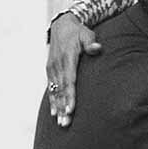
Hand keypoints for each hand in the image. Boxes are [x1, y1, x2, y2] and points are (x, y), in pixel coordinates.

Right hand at [47, 12, 101, 126]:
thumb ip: (91, 42)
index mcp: (67, 58)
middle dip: (63, 107)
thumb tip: (97, 48)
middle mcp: (57, 66)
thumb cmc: (78, 32)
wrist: (61, 25)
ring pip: (55, 92)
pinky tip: (54, 113)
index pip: (69, 81)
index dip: (69, 96)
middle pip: (61, 90)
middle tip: (66, 123)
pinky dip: (52, 101)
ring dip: (57, 108)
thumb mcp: (86, 34)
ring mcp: (52, 69)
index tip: (71, 109)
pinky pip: (51, 89)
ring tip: (61, 122)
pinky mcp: (50, 71)